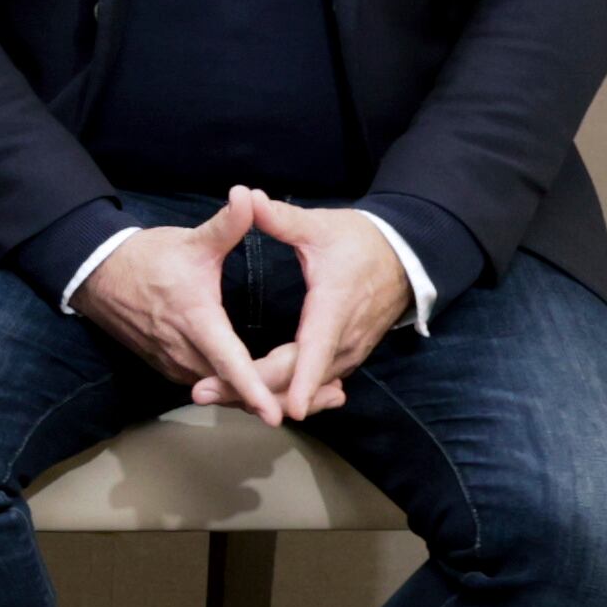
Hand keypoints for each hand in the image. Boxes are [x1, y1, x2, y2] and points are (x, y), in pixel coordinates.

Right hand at [73, 188, 294, 422]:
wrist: (100, 277)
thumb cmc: (147, 258)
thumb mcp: (190, 241)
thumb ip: (226, 225)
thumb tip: (247, 195)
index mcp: (196, 321)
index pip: (229, 364)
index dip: (255, 389)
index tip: (279, 414)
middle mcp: (185, 352)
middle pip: (235, 389)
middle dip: (283, 397)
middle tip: (332, 398)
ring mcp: (176, 364)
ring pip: (224, 392)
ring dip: (264, 397)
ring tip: (313, 396)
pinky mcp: (171, 367)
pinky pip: (211, 386)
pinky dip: (240, 391)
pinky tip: (268, 390)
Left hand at [235, 198, 409, 423]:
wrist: (404, 257)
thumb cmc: (360, 241)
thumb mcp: (321, 226)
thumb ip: (283, 219)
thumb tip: (248, 198)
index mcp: (334, 305)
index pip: (316, 348)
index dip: (303, 380)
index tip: (288, 409)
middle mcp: (343, 338)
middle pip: (298, 377)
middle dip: (253, 390)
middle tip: (202, 392)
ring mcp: (347, 353)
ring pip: (305, 386)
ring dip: (264, 395)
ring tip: (215, 397)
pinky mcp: (344, 358)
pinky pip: (313, 384)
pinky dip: (285, 393)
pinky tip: (248, 398)